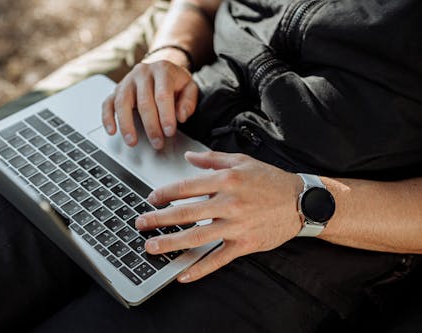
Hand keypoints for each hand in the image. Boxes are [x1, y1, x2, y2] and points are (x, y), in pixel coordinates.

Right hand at [101, 51, 198, 149]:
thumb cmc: (175, 82)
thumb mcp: (189, 87)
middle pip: (143, 101)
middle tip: (157, 142)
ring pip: (122, 102)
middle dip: (150, 126)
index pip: (162, 94)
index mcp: (162, 70)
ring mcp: (127, 81)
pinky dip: (107, 118)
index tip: (169, 132)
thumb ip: (188, 101)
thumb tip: (181, 116)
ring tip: (132, 142)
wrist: (160, 69)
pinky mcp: (116, 90)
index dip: (166, 115)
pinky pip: (108, 103)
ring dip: (126, 125)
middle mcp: (142, 73)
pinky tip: (112, 131)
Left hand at [135, 151, 302, 282]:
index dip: (165, 193)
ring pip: (197, 236)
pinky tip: (183, 274)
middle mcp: (229, 203)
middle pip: (186, 213)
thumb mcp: (242, 161)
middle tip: (141, 224)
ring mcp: (236, 225)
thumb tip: (188, 158)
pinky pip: (218, 258)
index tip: (151, 199)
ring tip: (152, 247)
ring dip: (171, 243)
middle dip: (159, 219)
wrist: (301, 201)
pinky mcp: (244, 243)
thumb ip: (212, 159)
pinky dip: (200, 268)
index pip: (187, 187)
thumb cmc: (270, 180)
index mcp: (226, 180)